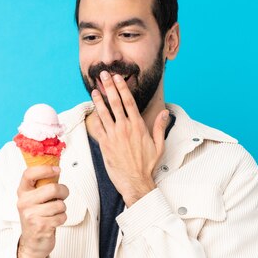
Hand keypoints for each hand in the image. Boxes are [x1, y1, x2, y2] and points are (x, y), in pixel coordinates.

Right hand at [16, 165, 68, 257]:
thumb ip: (42, 185)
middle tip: (62, 195)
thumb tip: (56, 169)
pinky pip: (62, 216)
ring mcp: (31, 215)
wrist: (32, 243)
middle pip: (52, 188)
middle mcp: (24, 202)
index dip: (45, 169)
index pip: (29, 174)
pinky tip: (54, 221)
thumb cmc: (37, 217)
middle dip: (64, 192)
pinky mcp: (40, 226)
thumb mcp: (35, 199)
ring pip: (60, 204)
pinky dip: (62, 218)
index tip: (57, 170)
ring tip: (54, 212)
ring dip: (62, 208)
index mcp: (22, 192)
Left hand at [88, 71, 168, 205]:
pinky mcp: (105, 145)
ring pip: (104, 113)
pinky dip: (94, 117)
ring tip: (94, 89)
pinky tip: (92, 110)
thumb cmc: (147, 165)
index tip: (118, 78)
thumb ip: (160, 127)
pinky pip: (98, 128)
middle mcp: (125, 128)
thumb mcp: (159, 145)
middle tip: (104, 75)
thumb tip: (166, 113)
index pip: (129, 102)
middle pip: (115, 103)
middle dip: (109, 87)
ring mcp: (113, 136)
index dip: (122, 88)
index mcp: (138, 126)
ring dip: (99, 100)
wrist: (135, 181)